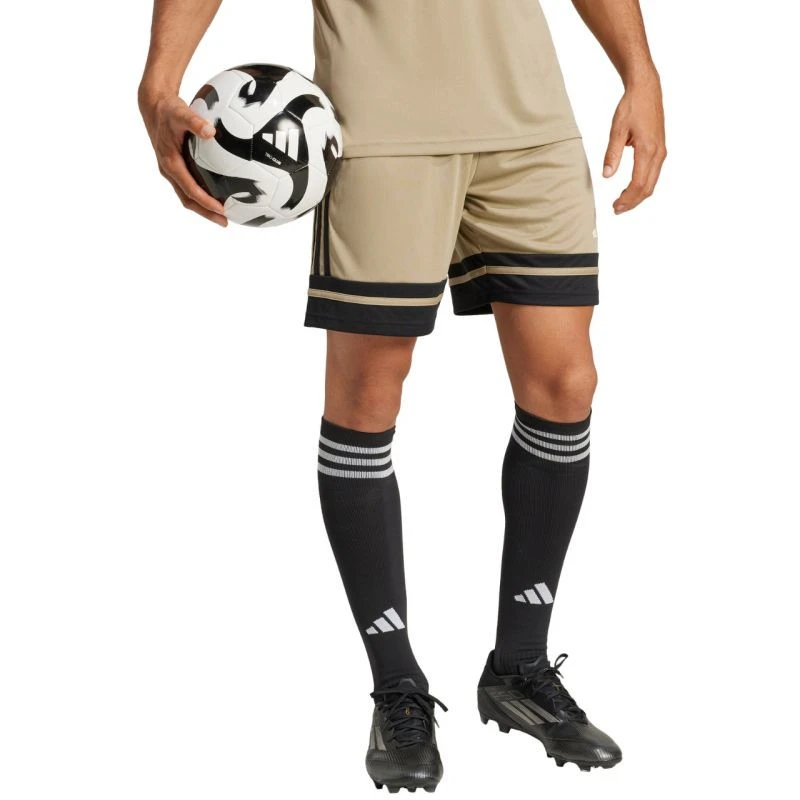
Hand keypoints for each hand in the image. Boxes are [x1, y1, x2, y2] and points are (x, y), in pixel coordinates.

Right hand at [138, 89, 227, 225]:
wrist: (154, 106)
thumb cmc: (168, 110)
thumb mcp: (180, 113)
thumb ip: (195, 122)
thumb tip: (211, 131)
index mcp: (170, 163)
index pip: (190, 189)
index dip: (205, 202)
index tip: (222, 210)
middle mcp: (170, 171)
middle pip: (189, 200)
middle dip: (206, 213)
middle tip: (226, 222)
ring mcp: (172, 171)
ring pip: (188, 195)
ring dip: (205, 207)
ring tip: (224, 215)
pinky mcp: (176, 167)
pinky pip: (190, 186)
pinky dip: (203, 194)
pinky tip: (219, 194)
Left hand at [603, 74, 666, 213]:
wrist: (646, 89)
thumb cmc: (632, 106)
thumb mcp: (617, 129)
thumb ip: (612, 154)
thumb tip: (606, 175)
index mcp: (648, 150)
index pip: (638, 184)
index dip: (627, 199)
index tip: (615, 206)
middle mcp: (658, 153)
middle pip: (647, 188)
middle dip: (632, 202)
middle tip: (616, 209)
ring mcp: (661, 152)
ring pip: (652, 183)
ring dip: (637, 195)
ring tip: (621, 202)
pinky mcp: (660, 149)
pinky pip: (653, 174)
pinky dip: (643, 185)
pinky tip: (630, 188)